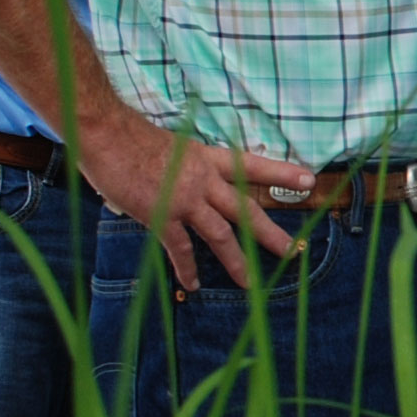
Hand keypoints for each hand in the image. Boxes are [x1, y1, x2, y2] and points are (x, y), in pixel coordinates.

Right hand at [79, 103, 313, 293]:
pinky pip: (180, 248)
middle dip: (272, 233)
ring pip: (221, 235)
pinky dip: (186, 268)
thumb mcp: (171, 148)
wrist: (107, 133)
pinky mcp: (162, 215)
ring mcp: (185, 199)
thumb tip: (177, 188)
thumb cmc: (131, 137)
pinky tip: (192, 284)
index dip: (282, 174)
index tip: (309, 179)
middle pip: (246, 210)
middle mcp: (204, 179)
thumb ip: (182, 170)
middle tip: (294, 250)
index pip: (253, 166)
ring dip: (236, 261)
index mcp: (208, 158)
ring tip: (250, 283)